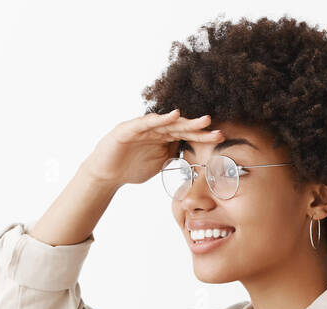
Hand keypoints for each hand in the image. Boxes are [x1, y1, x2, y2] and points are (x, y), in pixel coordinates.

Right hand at [81, 109, 223, 189]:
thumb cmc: (131, 168)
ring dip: (186, 121)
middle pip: (181, 127)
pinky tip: (174, 115)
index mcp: (164, 138)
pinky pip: (147, 122)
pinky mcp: (129, 129)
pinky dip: (161, 118)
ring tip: (203, 120)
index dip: (202, 136)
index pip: (186, 135)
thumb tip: (191, 156)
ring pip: (167, 123)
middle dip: (199, 128)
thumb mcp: (158, 164)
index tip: (220, 137)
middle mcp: (156, 129)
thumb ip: (172, 156)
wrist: (106, 174)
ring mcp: (143, 128)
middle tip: (216, 128)